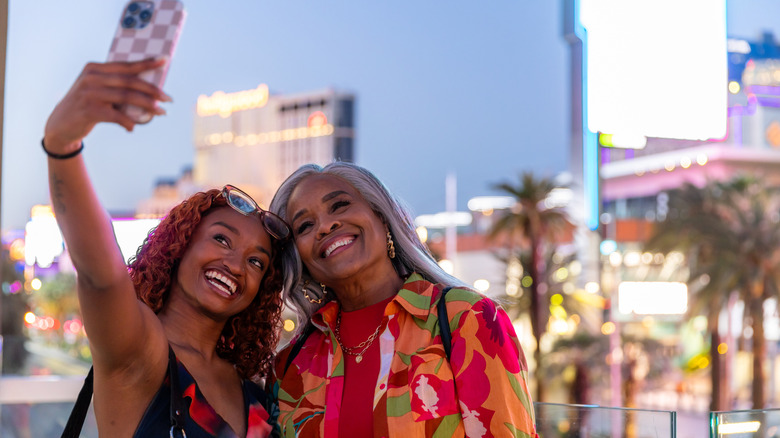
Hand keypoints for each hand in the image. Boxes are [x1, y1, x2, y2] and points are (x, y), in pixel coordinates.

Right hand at [43, 58, 171, 152]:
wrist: (61, 125)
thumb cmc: (88, 106)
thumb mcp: (98, 90)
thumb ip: (117, 86)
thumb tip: (151, 90)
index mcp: (95, 68)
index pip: (126, 65)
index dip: (147, 63)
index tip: (165, 60)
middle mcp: (91, 77)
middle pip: (129, 82)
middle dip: (152, 90)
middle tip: (168, 99)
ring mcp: (88, 93)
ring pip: (126, 97)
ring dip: (147, 106)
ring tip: (161, 112)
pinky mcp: (88, 110)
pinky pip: (116, 115)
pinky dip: (128, 122)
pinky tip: (133, 128)